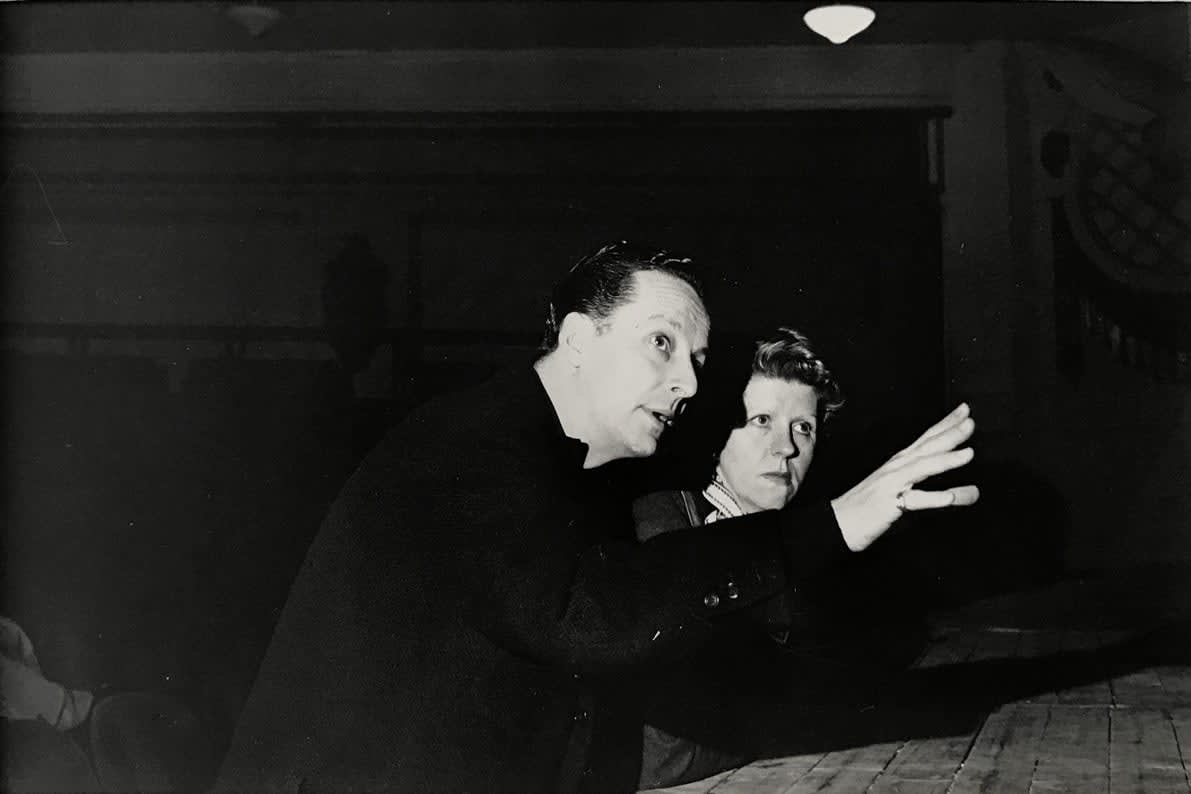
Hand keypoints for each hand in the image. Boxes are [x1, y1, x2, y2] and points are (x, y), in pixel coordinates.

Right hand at [830, 403, 979, 551]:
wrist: (837, 523)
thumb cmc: (867, 507)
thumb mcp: (899, 492)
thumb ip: (928, 489)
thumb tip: (962, 492)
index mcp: (898, 463)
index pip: (926, 439)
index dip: (946, 423)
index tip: (964, 411)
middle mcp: (896, 468)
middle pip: (927, 447)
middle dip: (950, 433)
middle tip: (970, 421)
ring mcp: (892, 484)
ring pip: (922, 467)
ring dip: (945, 459)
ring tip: (968, 453)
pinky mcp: (889, 504)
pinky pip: (915, 500)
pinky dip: (933, 498)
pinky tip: (949, 497)